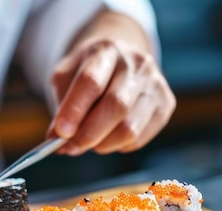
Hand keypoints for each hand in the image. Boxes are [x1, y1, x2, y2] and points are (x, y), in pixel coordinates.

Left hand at [49, 36, 175, 155]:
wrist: (120, 59)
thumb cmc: (88, 72)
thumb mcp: (66, 78)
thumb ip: (60, 106)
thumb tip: (55, 139)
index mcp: (106, 51)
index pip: (90, 82)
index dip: (74, 111)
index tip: (59, 134)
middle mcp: (136, 63)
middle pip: (115, 106)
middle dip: (88, 134)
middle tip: (69, 148)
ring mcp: (156, 83)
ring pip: (129, 128)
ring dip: (102, 144)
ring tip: (88, 142)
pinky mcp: (166, 104)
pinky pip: (139, 138)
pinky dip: (118, 146)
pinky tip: (108, 137)